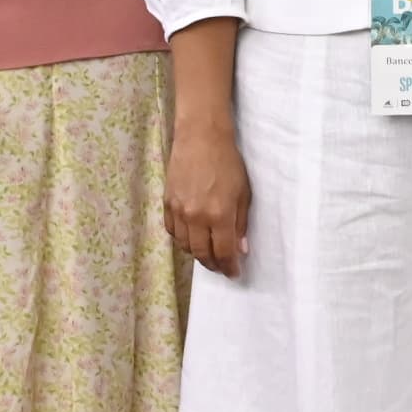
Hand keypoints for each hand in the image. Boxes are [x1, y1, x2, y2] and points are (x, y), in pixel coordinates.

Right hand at [164, 125, 250, 276]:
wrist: (201, 138)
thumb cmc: (229, 163)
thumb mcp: (244, 193)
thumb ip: (241, 223)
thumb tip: (240, 249)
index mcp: (219, 215)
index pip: (223, 252)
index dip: (229, 266)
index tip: (234, 273)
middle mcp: (196, 217)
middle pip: (202, 253)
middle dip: (213, 264)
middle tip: (222, 267)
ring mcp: (179, 211)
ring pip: (185, 245)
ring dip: (197, 254)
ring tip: (208, 255)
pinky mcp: (167, 203)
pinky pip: (172, 231)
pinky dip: (182, 240)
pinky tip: (191, 239)